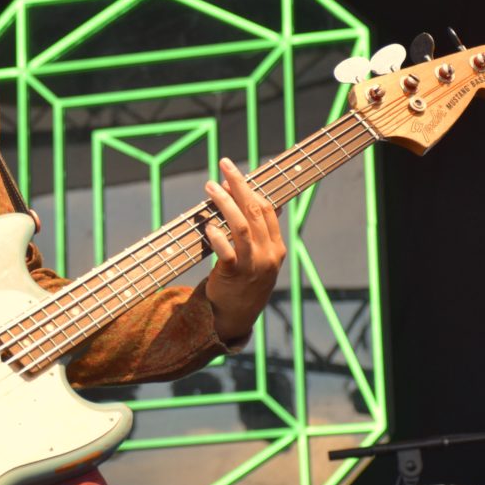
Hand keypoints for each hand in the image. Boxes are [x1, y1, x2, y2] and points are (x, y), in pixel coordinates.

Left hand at [204, 157, 286, 342]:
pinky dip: (218, 237)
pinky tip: (208, 226)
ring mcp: (253, 265)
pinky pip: (227, 252)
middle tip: (224, 165)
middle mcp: (268, 254)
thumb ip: (261, 234)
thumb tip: (263, 203)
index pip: (267, 210)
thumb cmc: (244, 283)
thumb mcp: (260, 259)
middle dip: (239, 185)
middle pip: (254, 211)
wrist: (235, 318)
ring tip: (210, 186)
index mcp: (276, 248)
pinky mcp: (234, 276)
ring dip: (225, 203)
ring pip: (241, 227)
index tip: (235, 173)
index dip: (251, 188)